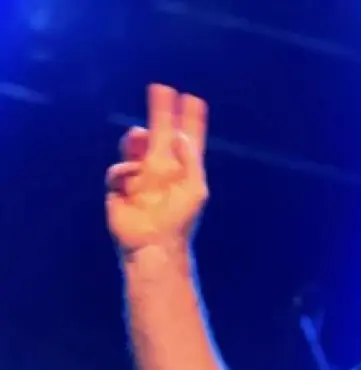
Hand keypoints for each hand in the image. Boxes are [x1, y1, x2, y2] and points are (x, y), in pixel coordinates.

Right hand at [105, 83, 208, 254]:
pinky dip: (123, 171)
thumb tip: (181, 135)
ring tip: (139, 136)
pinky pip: (119, 170)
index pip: (189, 138)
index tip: (193, 99)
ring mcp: (141, 176)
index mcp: (185, 169)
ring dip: (136, 139)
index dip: (191, 119)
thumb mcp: (195, 189)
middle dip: (161, 111)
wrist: (153, 243)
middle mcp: (163, 168)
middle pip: (160, 132)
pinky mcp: (121, 187)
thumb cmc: (180, 219)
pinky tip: (131, 181)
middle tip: (160, 88)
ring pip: (135, 148)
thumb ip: (190, 161)